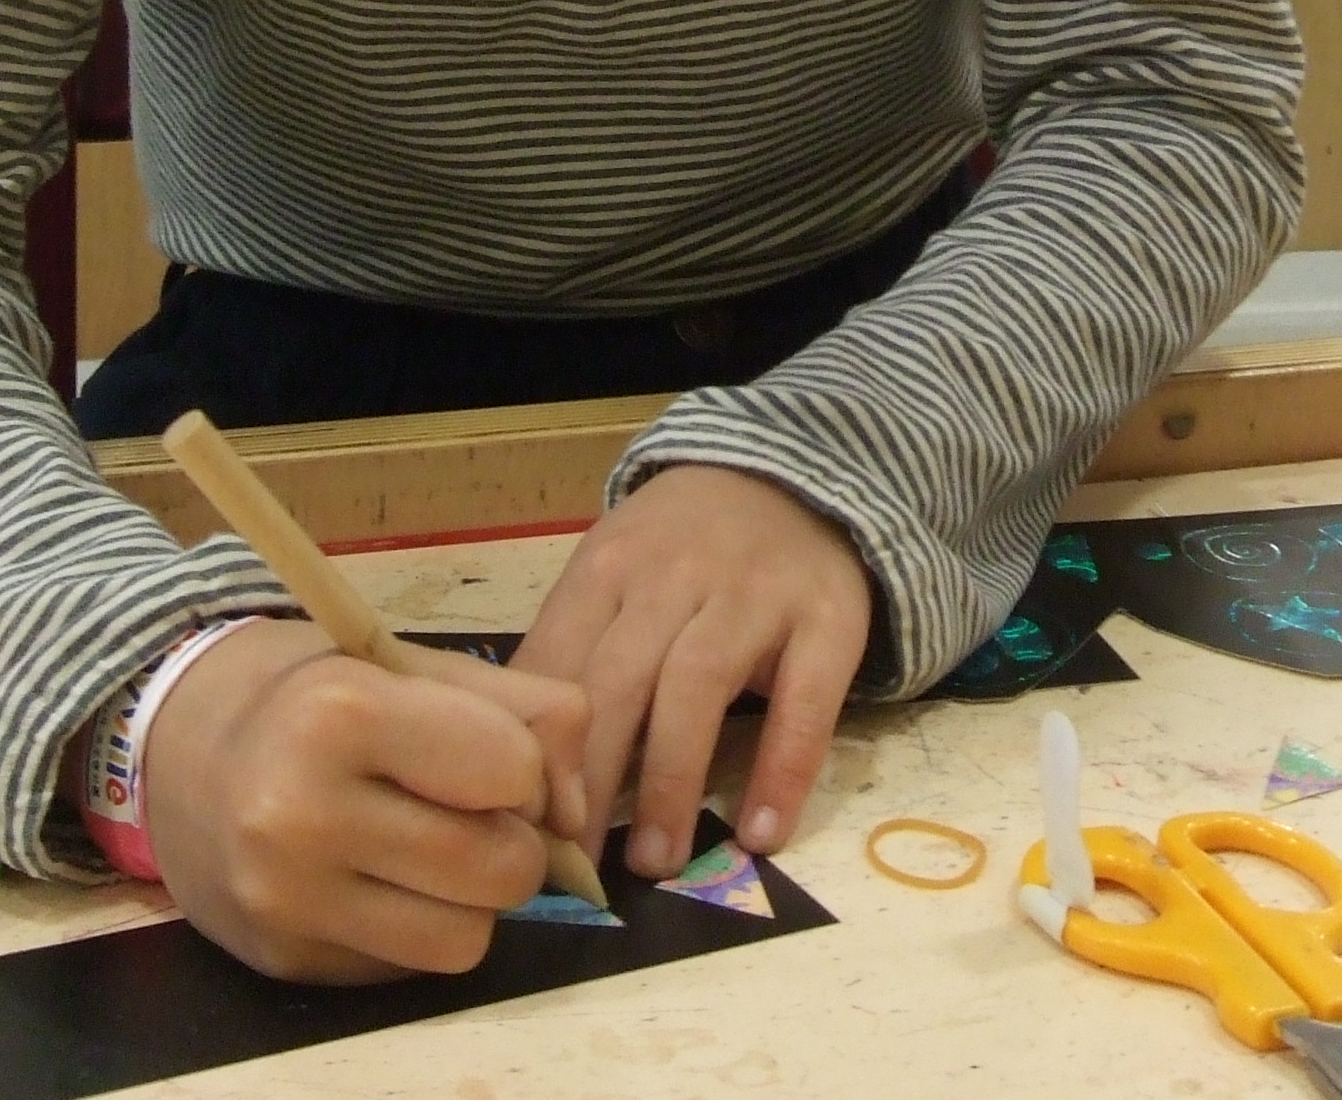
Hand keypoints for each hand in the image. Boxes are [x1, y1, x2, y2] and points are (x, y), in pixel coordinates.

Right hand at [143, 618, 591, 982]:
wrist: (177, 750)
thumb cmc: (317, 694)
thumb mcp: (416, 664)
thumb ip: (528, 713)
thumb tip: (577, 816)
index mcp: (338, 713)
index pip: (509, 771)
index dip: (519, 767)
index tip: (479, 751)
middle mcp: (300, 813)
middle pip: (500, 869)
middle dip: (510, 840)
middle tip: (466, 808)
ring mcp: (287, 899)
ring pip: (467, 940)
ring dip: (471, 899)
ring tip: (428, 849)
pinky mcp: (286, 959)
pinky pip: (411, 968)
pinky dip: (417, 926)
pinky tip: (376, 879)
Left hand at [513, 465, 870, 883]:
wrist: (793, 475)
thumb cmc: (682, 548)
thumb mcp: (614, 574)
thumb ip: (574, 648)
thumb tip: (512, 762)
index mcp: (607, 567)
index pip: (558, 663)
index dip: (537, 750)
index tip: (522, 825)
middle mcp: (674, 574)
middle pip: (618, 682)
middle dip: (592, 781)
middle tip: (577, 865)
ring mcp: (754, 593)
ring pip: (698, 687)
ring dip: (671, 783)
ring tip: (656, 863)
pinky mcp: (829, 616)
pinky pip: (804, 701)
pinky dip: (781, 770)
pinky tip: (760, 835)